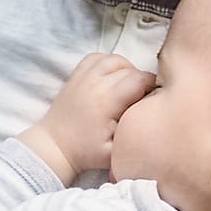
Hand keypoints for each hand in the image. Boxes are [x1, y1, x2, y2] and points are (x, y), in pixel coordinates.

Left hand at [22, 53, 153, 182]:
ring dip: (127, 68)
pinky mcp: (75, 76)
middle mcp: (95, 83)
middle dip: (142, 80)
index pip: (139, 79)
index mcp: (106, 101)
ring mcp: (83, 77)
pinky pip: (96, 57)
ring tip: (130, 86)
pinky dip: (109, 62)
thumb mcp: (116, 151)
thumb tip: (152, 115)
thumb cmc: (86, 152)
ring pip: (114, 59)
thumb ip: (135, 133)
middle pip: (130, 69)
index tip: (155, 98)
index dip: (153, 86)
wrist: (55, 147)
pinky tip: (113, 77)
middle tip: (144, 97)